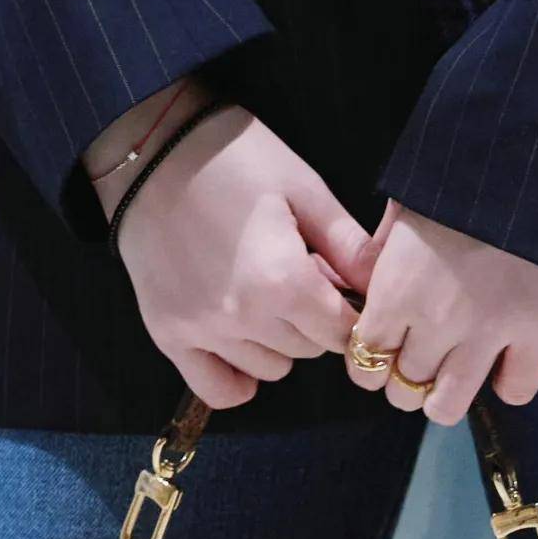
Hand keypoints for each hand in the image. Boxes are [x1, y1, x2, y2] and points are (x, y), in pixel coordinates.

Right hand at [93, 102, 376, 409]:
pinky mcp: (167, 335)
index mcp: (283, 281)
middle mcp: (242, 318)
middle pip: (308, 351)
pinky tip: (241, 338)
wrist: (151, 149)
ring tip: (264, 291)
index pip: (343, 333)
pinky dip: (237, 374)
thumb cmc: (236, 158)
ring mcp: (200, 331)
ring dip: (279, 341)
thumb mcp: (304, 188)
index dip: (351, 309)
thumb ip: (350, 246)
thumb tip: (386, 287)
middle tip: (300, 274)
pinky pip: (217, 389)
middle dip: (316, 319)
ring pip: (270, 369)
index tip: (340, 283)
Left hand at [338, 197, 537, 426]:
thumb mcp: (400, 209)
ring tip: (452, 372)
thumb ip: (375, 254)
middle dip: (402, 378)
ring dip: (443, 395)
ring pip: (448, 405)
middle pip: (402, 390)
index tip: (381, 348)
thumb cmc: (451, 183)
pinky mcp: (537, 332)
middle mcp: (436, 323)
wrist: (522, 162)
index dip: (368, 361)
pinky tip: (503, 363)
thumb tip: (358, 281)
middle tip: (416, 356)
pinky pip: (517, 390)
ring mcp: (488, 333)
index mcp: (396, 291)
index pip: (364, 362)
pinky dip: (509, 385)